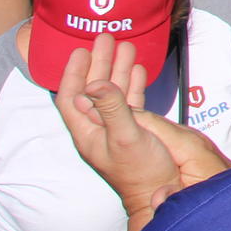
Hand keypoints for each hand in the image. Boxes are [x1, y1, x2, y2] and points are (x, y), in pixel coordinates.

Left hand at [50, 35, 180, 223]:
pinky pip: (132, 101)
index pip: (71, 98)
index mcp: (88, 132)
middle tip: (106, 38)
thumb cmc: (140, 171)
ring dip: (118, 69)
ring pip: (114, 93)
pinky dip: (134, 84)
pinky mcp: (137, 131)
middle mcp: (100, 129)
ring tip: (126, 46)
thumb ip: (112, 109)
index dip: (73, 74)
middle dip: (98, 64)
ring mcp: (118, 130)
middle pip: (94, 90)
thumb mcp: (125, 138)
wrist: (159, 192)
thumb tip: (96, 83)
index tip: (79, 51)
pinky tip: (139, 70)